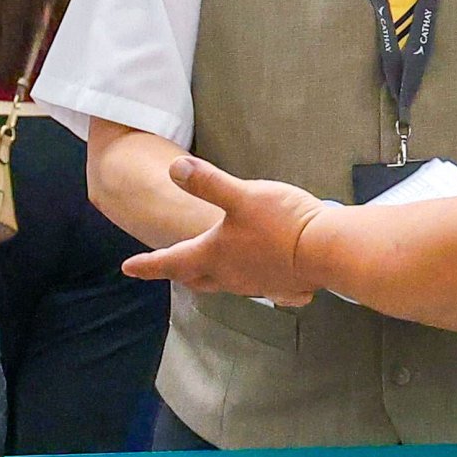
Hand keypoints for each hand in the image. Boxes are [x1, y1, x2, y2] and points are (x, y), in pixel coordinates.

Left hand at [122, 156, 334, 303]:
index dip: (148, 264)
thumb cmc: (282, 223)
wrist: (328, 250)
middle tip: (169, 267)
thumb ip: (207, 183)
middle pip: (197, 278)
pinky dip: (252, 279)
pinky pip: (261, 287)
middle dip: (180, 271)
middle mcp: (231, 276)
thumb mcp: (241, 196)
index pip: (172, 261)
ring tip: (212, 265)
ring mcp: (257, 285)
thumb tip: (173, 168)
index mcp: (215, 255)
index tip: (128, 267)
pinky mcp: (282, 286)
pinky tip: (262, 271)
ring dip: (213, 275)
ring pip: (226, 283)